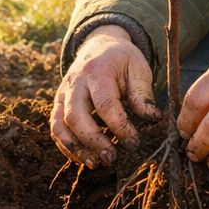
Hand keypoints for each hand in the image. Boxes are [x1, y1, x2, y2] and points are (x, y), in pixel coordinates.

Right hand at [50, 25, 159, 167]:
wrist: (99, 45)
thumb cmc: (121, 59)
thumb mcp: (138, 68)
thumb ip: (142, 94)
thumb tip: (153, 118)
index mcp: (97, 71)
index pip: (105, 104)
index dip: (119, 126)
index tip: (133, 142)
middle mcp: (75, 82)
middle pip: (76, 116)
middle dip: (93, 140)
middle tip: (111, 158)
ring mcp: (63, 93)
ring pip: (59, 124)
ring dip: (75, 147)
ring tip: (95, 163)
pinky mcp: (58, 103)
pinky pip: (55, 127)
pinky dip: (66, 146)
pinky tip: (84, 157)